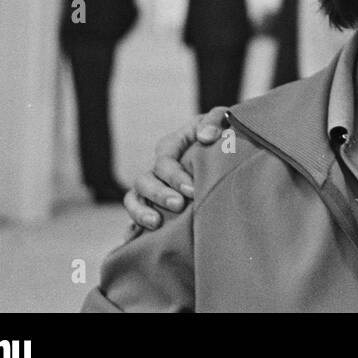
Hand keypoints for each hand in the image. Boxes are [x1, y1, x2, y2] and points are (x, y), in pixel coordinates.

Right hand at [122, 107, 229, 229]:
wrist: (226, 150)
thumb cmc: (222, 133)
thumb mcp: (221, 118)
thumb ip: (214, 120)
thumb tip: (205, 137)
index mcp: (171, 146)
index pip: (164, 161)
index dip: (175, 176)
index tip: (192, 189)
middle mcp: (157, 168)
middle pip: (144, 181)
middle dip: (160, 195)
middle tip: (179, 205)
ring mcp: (152, 188)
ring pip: (134, 198)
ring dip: (141, 211)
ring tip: (156, 223)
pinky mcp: (153, 206)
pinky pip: (135, 217)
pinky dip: (131, 228)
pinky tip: (133, 239)